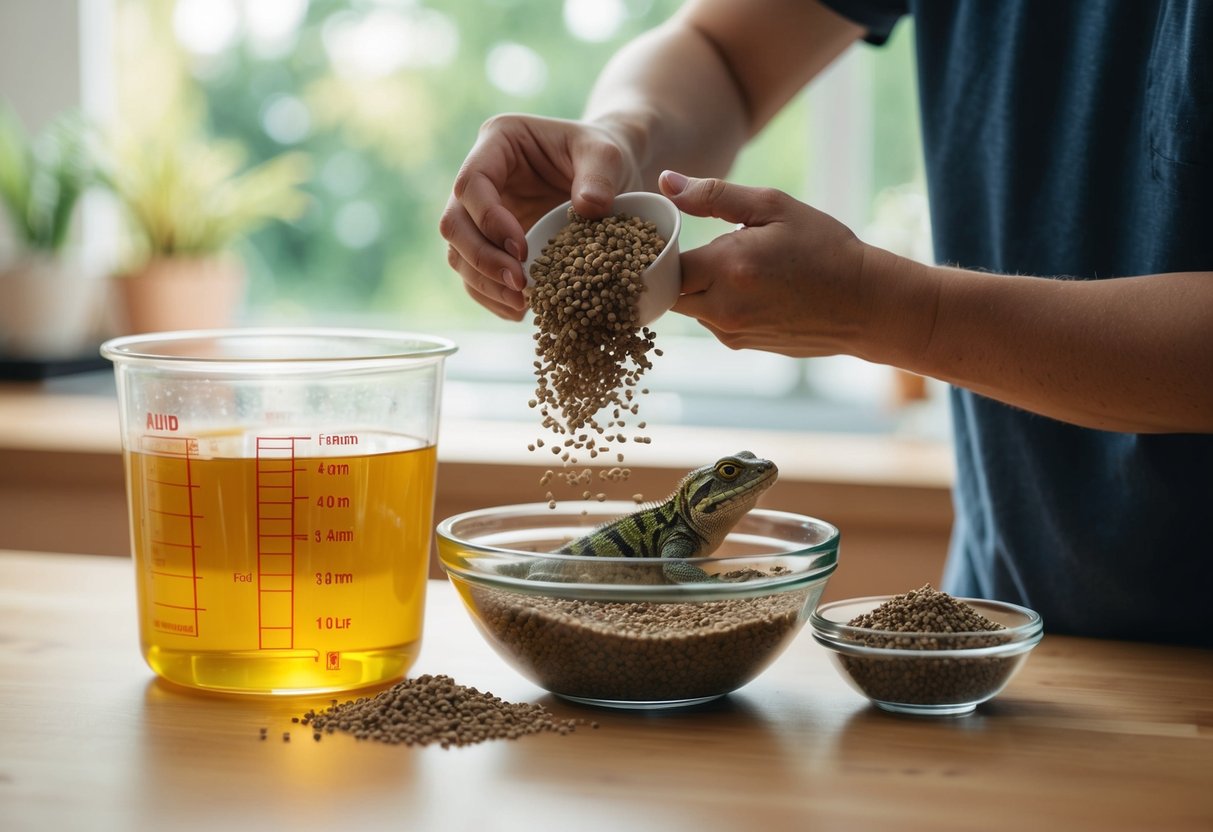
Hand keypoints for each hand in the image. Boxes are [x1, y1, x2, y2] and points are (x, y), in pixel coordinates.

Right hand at [439, 114, 642, 319]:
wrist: (609, 174)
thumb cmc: (603, 154)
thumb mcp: (607, 155)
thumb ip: (599, 177)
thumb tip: (589, 208)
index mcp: (498, 142)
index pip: (472, 183)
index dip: (489, 220)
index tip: (522, 248)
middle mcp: (480, 177)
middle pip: (454, 223)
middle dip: (482, 259)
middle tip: (519, 283)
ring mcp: (480, 213)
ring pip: (458, 254)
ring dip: (485, 284)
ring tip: (522, 304)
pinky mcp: (491, 243)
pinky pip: (476, 275)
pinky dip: (493, 297)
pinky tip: (520, 311)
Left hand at [660, 171, 874, 357]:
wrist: (866, 304)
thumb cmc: (824, 248)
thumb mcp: (774, 207)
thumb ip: (713, 195)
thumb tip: (666, 182)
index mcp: (727, 266)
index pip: (663, 262)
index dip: (662, 247)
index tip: (674, 234)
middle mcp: (722, 306)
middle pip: (669, 291)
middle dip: (676, 270)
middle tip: (699, 248)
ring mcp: (730, 331)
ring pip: (689, 308)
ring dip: (697, 288)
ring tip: (732, 268)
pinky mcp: (740, 344)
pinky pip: (710, 322)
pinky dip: (717, 305)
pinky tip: (749, 289)